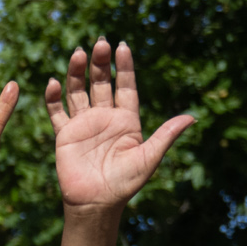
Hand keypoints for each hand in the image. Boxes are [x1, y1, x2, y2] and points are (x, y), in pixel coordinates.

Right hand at [45, 39, 194, 212]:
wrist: (96, 203)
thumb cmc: (125, 183)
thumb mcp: (150, 157)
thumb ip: (166, 135)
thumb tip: (192, 117)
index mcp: (126, 120)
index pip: (126, 86)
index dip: (124, 67)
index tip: (122, 46)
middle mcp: (105, 117)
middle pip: (101, 83)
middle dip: (100, 63)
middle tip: (99, 43)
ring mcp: (83, 124)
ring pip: (78, 91)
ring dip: (78, 72)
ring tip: (79, 53)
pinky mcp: (64, 134)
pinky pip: (57, 112)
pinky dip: (54, 97)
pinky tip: (54, 82)